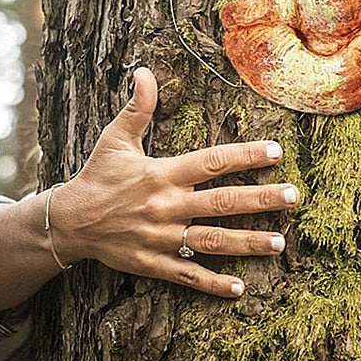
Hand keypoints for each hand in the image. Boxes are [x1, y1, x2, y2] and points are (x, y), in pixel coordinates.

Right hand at [50, 67, 298, 297]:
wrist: (68, 222)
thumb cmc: (98, 175)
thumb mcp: (116, 138)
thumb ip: (138, 107)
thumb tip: (143, 72)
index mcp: (163, 174)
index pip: (213, 162)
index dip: (246, 156)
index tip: (276, 151)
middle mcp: (167, 206)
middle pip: (222, 202)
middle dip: (260, 200)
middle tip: (293, 196)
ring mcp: (161, 237)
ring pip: (213, 241)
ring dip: (248, 243)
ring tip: (280, 244)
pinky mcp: (153, 263)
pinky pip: (187, 275)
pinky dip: (212, 284)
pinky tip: (239, 288)